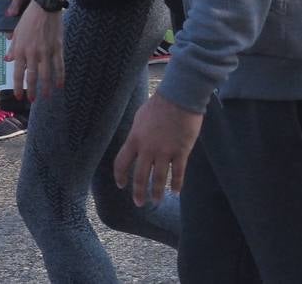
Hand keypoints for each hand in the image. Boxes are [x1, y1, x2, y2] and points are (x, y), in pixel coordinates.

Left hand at [5, 0, 64, 100]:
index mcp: (21, 49)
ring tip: (46, 96)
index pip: (18, 72)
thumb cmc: (29, 16)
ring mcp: (46, 51)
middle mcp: (32, 52)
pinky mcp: (57, 47)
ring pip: (46, 74)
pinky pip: (59, 65)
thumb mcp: (17, 30)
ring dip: (46, 87)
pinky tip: (60, 85)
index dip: (18, 86)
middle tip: (32, 100)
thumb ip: (13, 47)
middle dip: (31, 90)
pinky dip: (60, 76)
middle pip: (32, 76)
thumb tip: (7, 59)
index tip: (18, 96)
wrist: (45, 5)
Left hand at [112, 92, 203, 206]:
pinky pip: (178, 173)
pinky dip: (177, 184)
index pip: (122, 162)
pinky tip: (176, 191)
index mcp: (135, 139)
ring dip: (156, 192)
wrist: (179, 97)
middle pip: (140, 176)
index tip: (121, 185)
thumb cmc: (159, 104)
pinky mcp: (181, 151)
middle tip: (139, 203)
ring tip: (156, 201)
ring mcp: (165, 151)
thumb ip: (137, 134)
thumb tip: (135, 145)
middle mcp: (148, 148)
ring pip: (158, 179)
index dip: (120, 176)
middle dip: (138, 192)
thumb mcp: (140, 117)